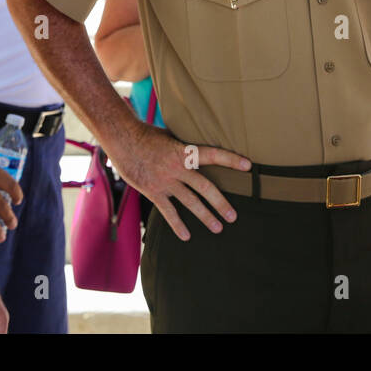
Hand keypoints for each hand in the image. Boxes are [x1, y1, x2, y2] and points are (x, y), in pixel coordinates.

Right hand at [109, 120, 249, 241]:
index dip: (231, 160)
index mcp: (184, 152)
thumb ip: (184, 145)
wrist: (122, 140)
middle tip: (233, 217)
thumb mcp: (170, 135)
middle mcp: (177, 168)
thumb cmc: (146, 134)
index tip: (248, 166)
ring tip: (218, 228)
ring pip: (190, 202)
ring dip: (205, 216)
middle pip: (204, 188)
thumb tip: (198, 147)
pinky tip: (187, 236)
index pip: (213, 155)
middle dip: (220, 203)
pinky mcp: (154, 191)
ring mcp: (166, 181)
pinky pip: (168, 211)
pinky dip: (178, 225)